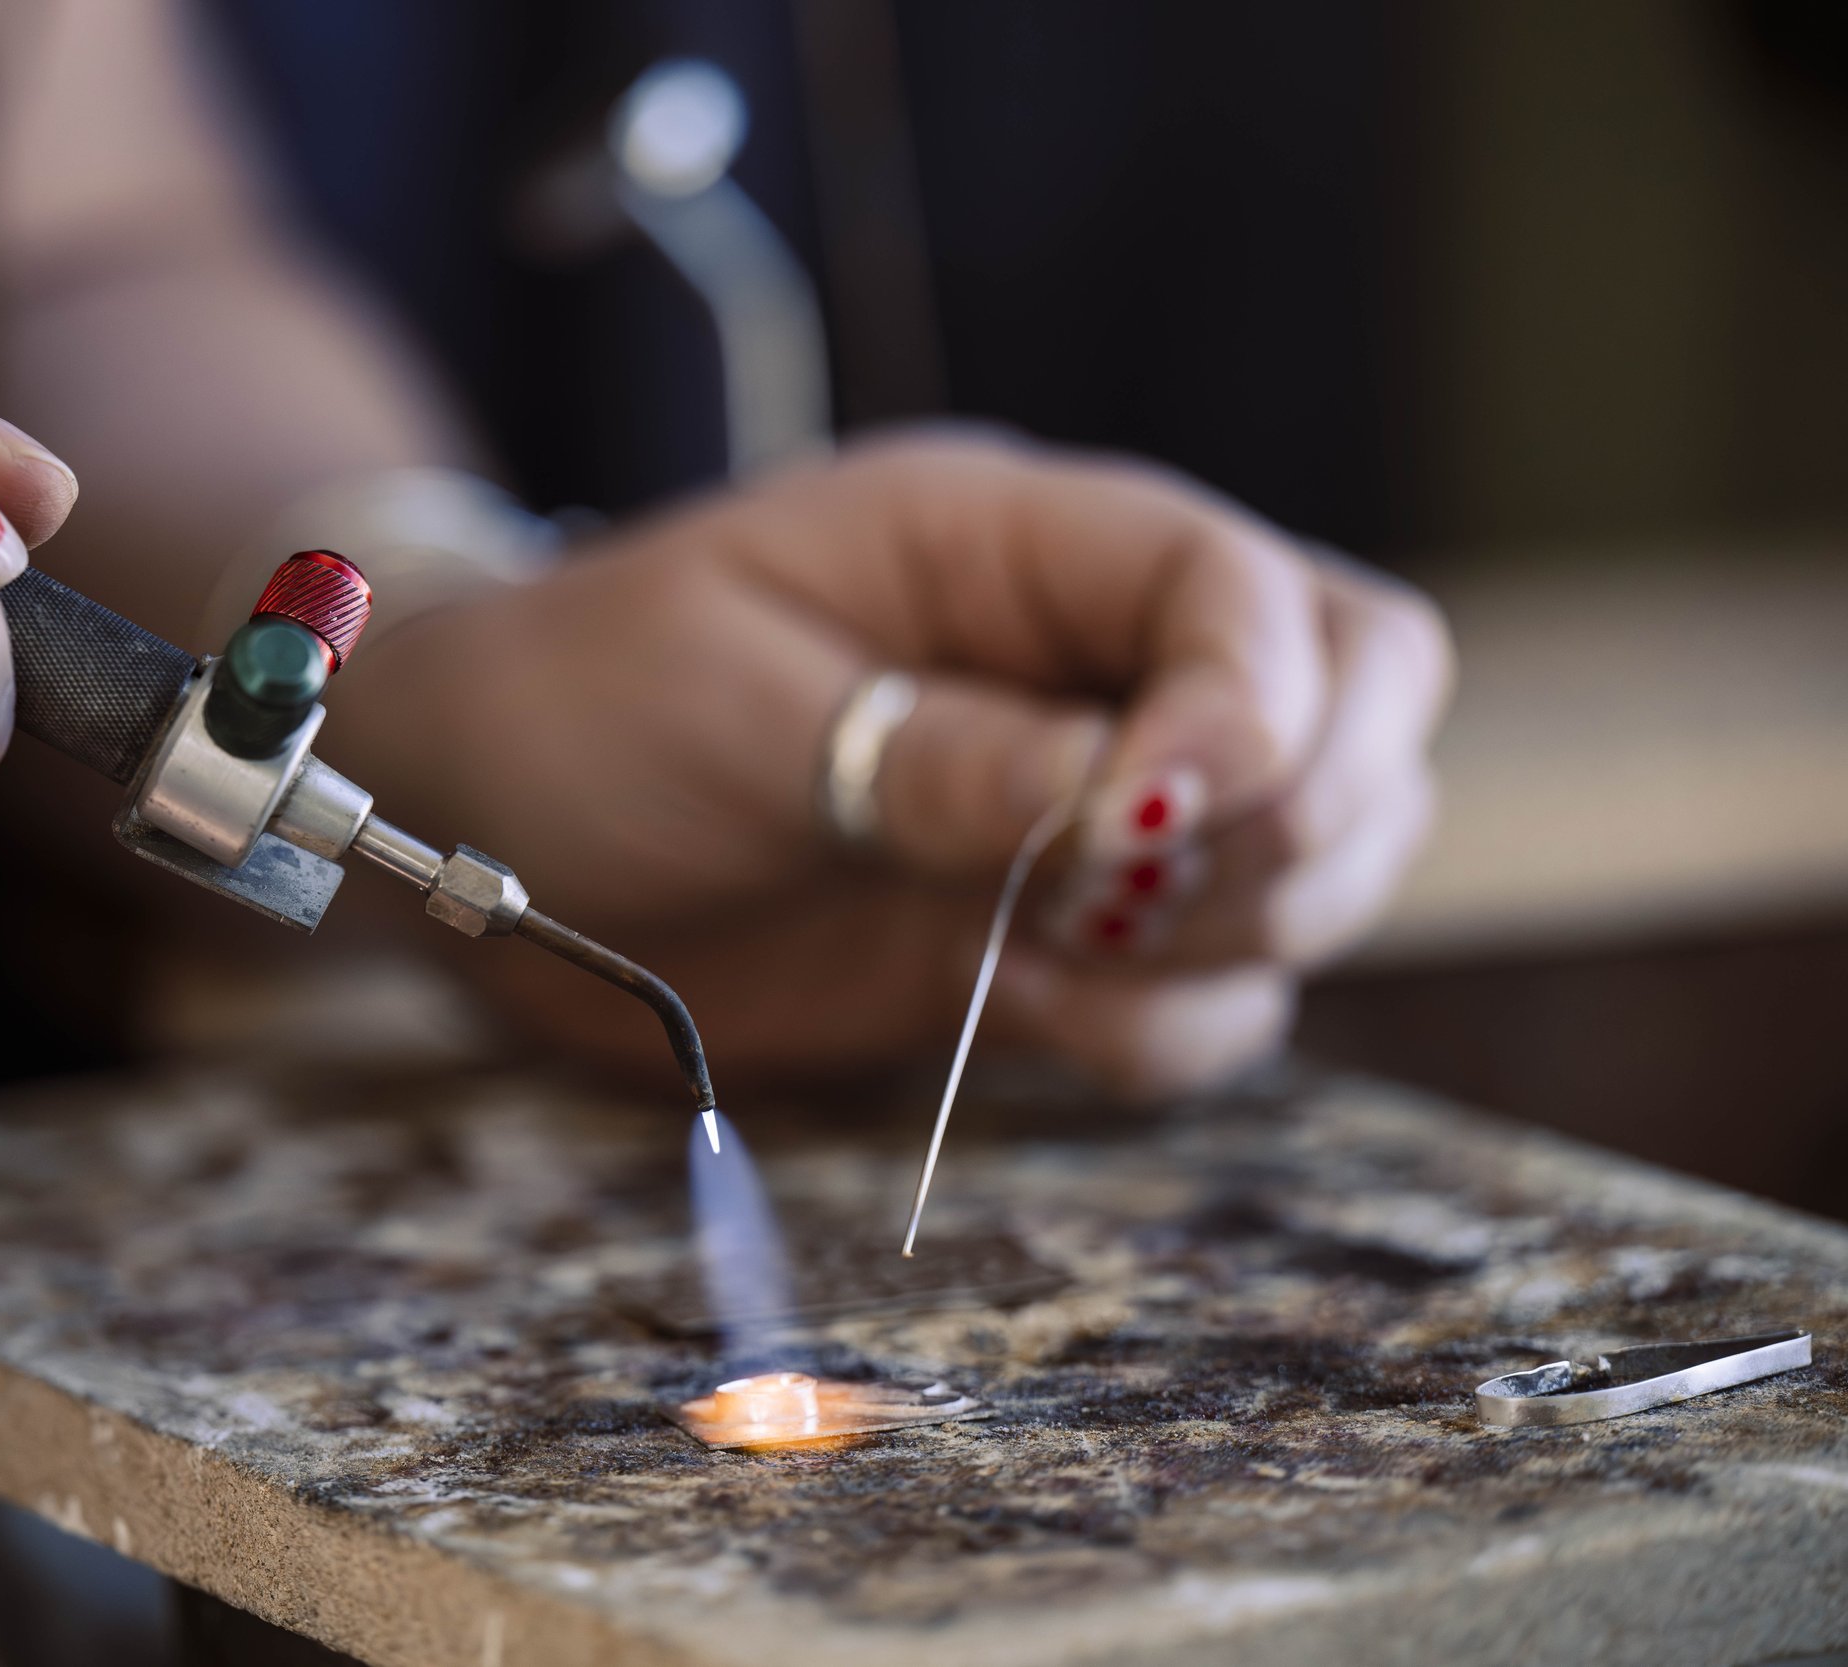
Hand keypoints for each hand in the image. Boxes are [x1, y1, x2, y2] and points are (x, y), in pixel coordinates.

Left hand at [326, 430, 1450, 1097]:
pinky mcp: (1054, 937)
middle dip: (1301, 824)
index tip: (1142, 825)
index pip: (1248, 593)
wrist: (491, 836)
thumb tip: (1136, 809)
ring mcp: (1090, 804)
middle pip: (1356, 706)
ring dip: (1238, 939)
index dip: (1257, 706)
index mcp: (1012, 544)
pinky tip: (1019, 1009)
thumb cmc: (578, 709)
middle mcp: (1088, 661)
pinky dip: (1165, 1030)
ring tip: (1040, 949)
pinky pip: (1212, 996)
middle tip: (1112, 896)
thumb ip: (936, 753)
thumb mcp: (726, 701)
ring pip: (1321, 862)